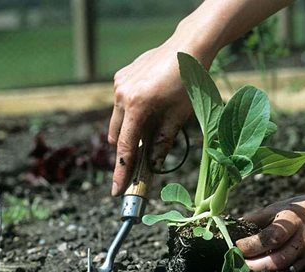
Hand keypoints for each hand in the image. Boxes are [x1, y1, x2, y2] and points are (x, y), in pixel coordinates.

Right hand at [108, 38, 210, 195]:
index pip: (125, 147)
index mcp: (137, 105)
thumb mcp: (179, 115)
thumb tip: (155, 163)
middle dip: (127, 149)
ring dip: (130, 129)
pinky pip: (121, 102)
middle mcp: (122, 94)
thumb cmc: (188, 82)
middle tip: (141, 159)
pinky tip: (151, 104)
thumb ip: (164, 140)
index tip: (116, 190)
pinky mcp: (121, 76)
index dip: (122, 171)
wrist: (187, 47)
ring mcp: (119, 84)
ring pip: (118, 119)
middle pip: (117, 134)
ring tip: (152, 124)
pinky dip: (131, 111)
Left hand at [236, 191, 304, 271]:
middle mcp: (303, 243)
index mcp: (294, 223)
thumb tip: (235, 223)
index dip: (250, 245)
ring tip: (249, 270)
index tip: (235, 246)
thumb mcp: (285, 205)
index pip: (269, 237)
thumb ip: (260, 216)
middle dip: (254, 267)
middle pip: (276, 261)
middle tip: (237, 266)